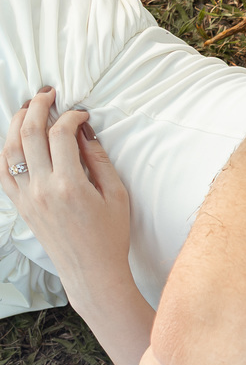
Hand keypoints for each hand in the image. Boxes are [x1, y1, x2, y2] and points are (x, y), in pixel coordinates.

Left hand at [1, 87, 152, 364]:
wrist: (91, 271)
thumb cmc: (110, 236)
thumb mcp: (116, 196)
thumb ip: (99, 161)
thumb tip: (85, 133)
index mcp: (70, 185)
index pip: (61, 135)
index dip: (70, 117)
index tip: (81, 114)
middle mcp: (42, 188)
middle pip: (29, 133)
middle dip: (37, 107)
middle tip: (47, 93)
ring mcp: (27, 197)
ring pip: (11, 148)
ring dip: (17, 122)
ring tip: (27, 107)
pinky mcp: (20, 205)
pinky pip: (4, 170)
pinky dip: (6, 149)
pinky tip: (14, 138)